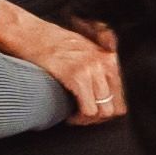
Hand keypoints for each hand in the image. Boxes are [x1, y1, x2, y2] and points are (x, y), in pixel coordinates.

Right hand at [2, 7, 125, 119]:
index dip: (108, 111)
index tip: (95, 114)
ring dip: (89, 120)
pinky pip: (88, 110)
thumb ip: (100, 70)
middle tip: (84, 118)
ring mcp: (93, 70)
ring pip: (103, 112)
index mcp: (110, 59)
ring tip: (76, 117)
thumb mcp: (87, 52)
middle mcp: (106, 63)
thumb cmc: (55, 44)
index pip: (122, 97)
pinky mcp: (77, 76)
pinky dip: (79, 118)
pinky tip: (69, 116)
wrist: (33, 35)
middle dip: (100, 118)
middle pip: (116, 107)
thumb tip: (108, 94)